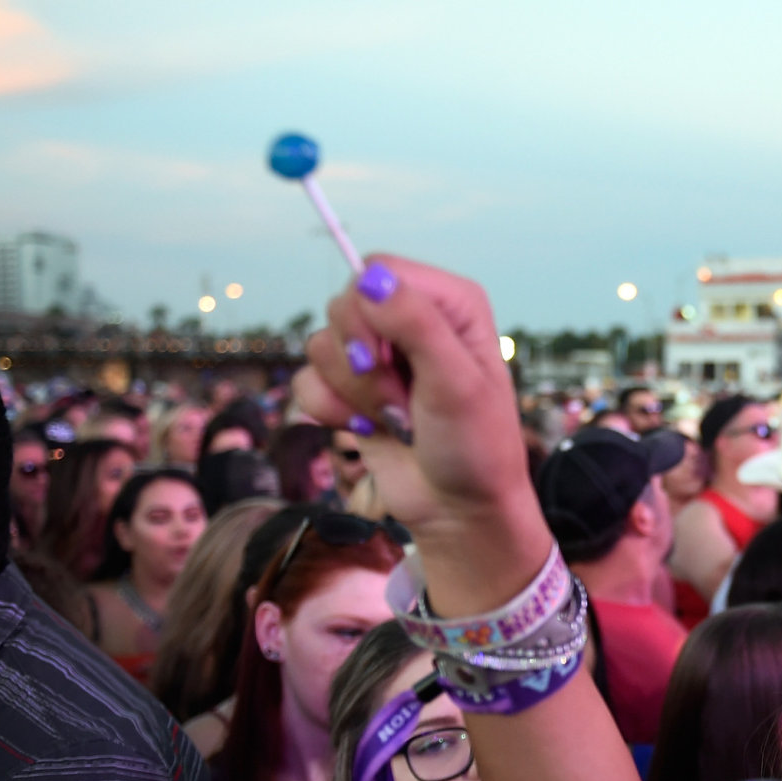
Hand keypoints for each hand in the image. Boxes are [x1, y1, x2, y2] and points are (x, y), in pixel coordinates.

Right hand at [288, 255, 531, 541]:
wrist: (459, 509)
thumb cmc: (475, 446)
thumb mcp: (456, 383)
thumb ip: (416, 323)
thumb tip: (370, 277)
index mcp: (449, 303)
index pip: (377, 271)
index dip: (369, 314)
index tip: (387, 359)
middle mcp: (411, 319)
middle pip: (342, 306)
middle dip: (363, 365)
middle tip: (404, 402)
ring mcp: (378, 354)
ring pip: (319, 346)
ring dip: (354, 395)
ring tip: (398, 420)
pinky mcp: (350, 389)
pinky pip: (306, 382)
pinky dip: (332, 412)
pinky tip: (369, 430)